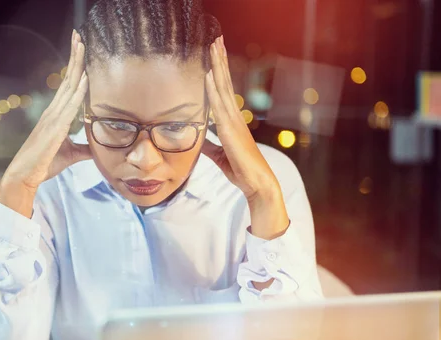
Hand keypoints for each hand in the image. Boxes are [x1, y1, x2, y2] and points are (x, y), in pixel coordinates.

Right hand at [0, 30, 90, 216]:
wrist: (25, 176)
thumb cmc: (44, 164)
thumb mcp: (71, 155)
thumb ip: (84, 149)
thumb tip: (97, 149)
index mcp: (57, 115)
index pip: (68, 86)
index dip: (75, 67)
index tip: (81, 49)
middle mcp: (53, 112)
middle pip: (67, 79)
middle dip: (75, 57)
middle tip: (79, 36)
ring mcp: (52, 119)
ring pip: (68, 87)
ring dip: (77, 67)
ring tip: (82, 46)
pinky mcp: (54, 129)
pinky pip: (69, 108)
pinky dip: (78, 93)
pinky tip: (85, 79)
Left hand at [202, 36, 288, 239]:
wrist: (257, 184)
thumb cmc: (241, 170)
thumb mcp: (220, 155)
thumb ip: (209, 145)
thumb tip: (199, 140)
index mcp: (232, 122)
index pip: (223, 91)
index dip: (219, 72)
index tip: (214, 55)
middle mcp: (234, 117)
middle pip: (225, 83)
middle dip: (220, 61)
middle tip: (215, 39)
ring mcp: (234, 122)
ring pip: (223, 88)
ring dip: (218, 67)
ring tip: (214, 46)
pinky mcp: (231, 131)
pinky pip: (220, 106)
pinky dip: (214, 89)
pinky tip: (209, 75)